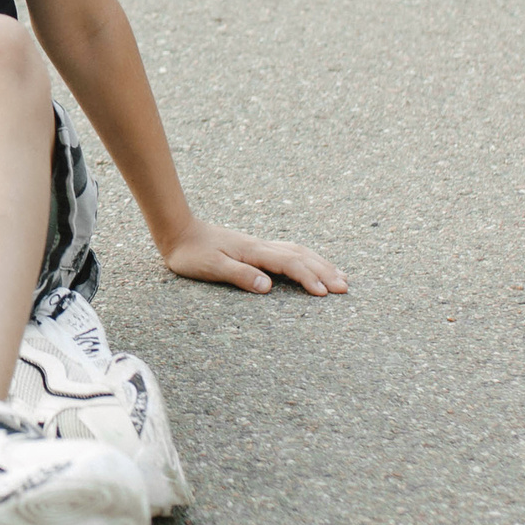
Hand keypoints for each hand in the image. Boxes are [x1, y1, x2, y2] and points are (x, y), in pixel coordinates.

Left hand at [163, 220, 348, 296]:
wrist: (179, 231)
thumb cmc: (192, 254)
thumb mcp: (211, 268)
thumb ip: (240, 276)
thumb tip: (268, 287)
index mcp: (254, 252)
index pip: (289, 264)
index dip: (309, 278)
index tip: (325, 293)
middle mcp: (262, 246)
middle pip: (302, 256)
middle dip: (325, 271)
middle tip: (345, 287)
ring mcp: (260, 246)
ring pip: (299, 252)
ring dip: (321, 264)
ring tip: (340, 276)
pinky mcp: (256, 248)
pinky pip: (290, 252)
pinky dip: (307, 258)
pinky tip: (313, 264)